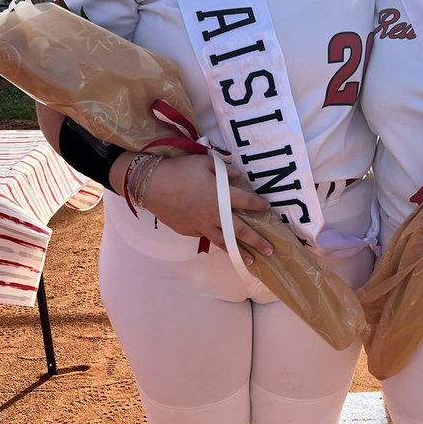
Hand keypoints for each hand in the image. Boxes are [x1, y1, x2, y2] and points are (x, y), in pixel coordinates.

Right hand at [143, 154, 273, 262]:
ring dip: (240, 252)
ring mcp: (202, 226)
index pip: (246, 202)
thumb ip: (224, 170)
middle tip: (270, 250)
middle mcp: (215, 214)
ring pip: (224, 242)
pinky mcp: (189, 231)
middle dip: (257, 241)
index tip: (267, 208)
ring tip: (252, 261)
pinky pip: (206, 237)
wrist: (151, 185)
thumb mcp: (204, 162)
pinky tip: (223, 245)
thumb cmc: (179, 170)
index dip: (258, 205)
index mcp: (221, 196)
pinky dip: (216, 242)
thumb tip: (237, 175)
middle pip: (241, 230)